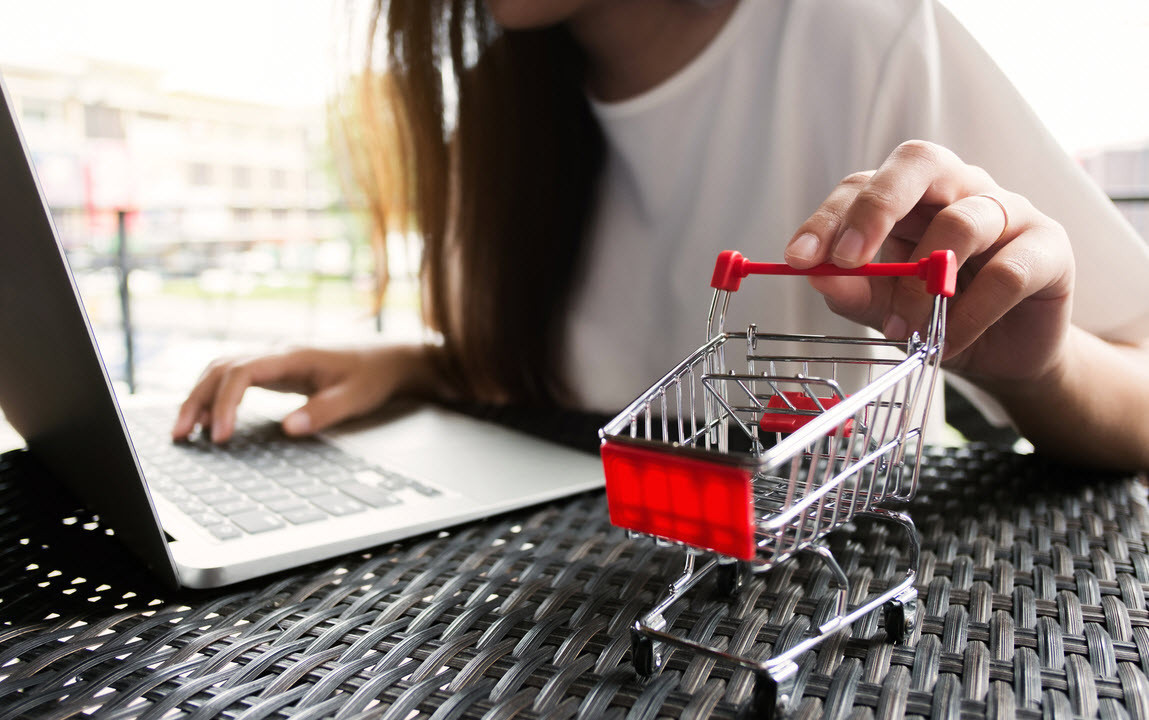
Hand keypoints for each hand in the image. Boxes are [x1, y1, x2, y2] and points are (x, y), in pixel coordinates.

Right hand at [171, 345, 430, 442]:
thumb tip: (288, 428)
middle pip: (221, 368)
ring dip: (200, 397)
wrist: (387, 358)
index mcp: (293, 356)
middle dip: (197, 400)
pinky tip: (209, 421)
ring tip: (185, 432)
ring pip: (222, 370)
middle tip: (181, 436)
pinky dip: (215, 396)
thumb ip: (324, 411)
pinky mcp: (275, 370)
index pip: (243, 371)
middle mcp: (277, 353)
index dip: (225, 403)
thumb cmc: (372, 376)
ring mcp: (274, 359)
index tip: (220, 436)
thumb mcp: (356, 397)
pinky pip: (235, 378)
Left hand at [784, 140, 1074, 385]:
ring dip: (922, 285)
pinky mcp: (1050, 247)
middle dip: (874, 209)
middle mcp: (960, 188)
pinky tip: (947, 340)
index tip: (798, 258)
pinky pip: (1006, 271)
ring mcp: (1009, 210)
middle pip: (918, 164)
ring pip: (963, 222)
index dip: (829, 217)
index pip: (865, 184)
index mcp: (913, 196)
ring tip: (902, 330)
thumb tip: (817, 276)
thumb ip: (853, 291)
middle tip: (845, 259)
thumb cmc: (939, 315)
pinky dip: (968, 313)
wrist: (1005, 355)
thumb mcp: (883, 307)